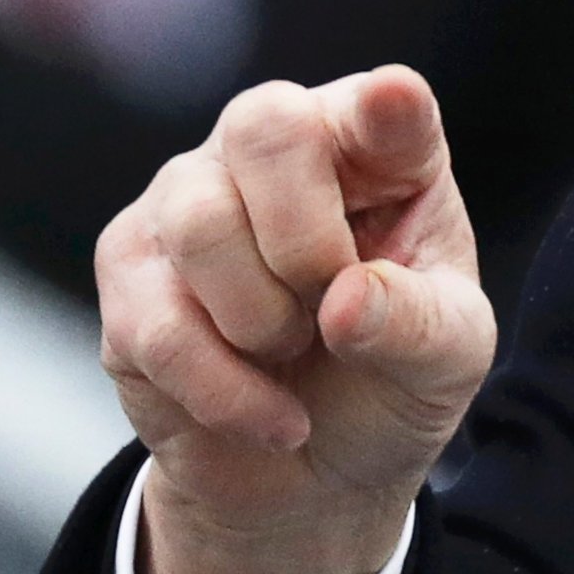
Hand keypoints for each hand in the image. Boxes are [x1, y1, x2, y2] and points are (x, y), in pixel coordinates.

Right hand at [96, 65, 493, 573]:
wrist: (315, 469)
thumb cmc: (392, 376)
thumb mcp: (446, 360)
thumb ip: (417, 325)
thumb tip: (345, 301)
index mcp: (379, 151)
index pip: (384, 106)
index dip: (386, 106)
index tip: (393, 104)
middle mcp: (274, 152)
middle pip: (264, 127)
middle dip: (305, 238)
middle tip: (332, 305)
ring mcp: (188, 201)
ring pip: (201, 223)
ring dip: (262, 318)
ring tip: (296, 351)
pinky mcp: (127, 276)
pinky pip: (160, 326)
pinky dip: (228, 392)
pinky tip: (274, 416)